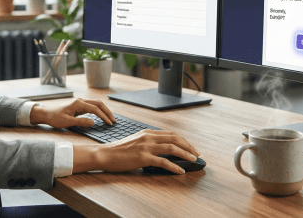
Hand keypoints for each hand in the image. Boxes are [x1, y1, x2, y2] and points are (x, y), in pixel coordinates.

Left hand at [29, 98, 115, 128]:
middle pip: (98, 104)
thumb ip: (81, 122)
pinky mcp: (80, 106)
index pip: (95, 109)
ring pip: (96, 104)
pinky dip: (99, 111)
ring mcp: (80, 103)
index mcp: (78, 103)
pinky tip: (102, 116)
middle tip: (114, 120)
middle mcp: (81, 101)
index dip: (103, 116)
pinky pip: (92, 107)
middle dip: (107, 112)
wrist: (46, 114)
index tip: (109, 123)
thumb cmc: (55, 118)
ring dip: (104, 111)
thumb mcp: (67, 122)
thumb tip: (94, 122)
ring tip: (110, 119)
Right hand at [74, 130, 199, 174]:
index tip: (190, 147)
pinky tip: (180, 170)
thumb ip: (148, 142)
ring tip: (193, 160)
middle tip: (196, 154)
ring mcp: (146, 147)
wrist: (105, 154)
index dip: (183, 140)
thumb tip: (162, 148)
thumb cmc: (119, 150)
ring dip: (186, 154)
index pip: (171, 134)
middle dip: (188, 146)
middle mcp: (148, 137)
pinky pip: (163, 162)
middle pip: (175, 138)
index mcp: (147, 132)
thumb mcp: (135, 141)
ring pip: (172, 148)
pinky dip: (174, 166)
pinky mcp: (143, 157)